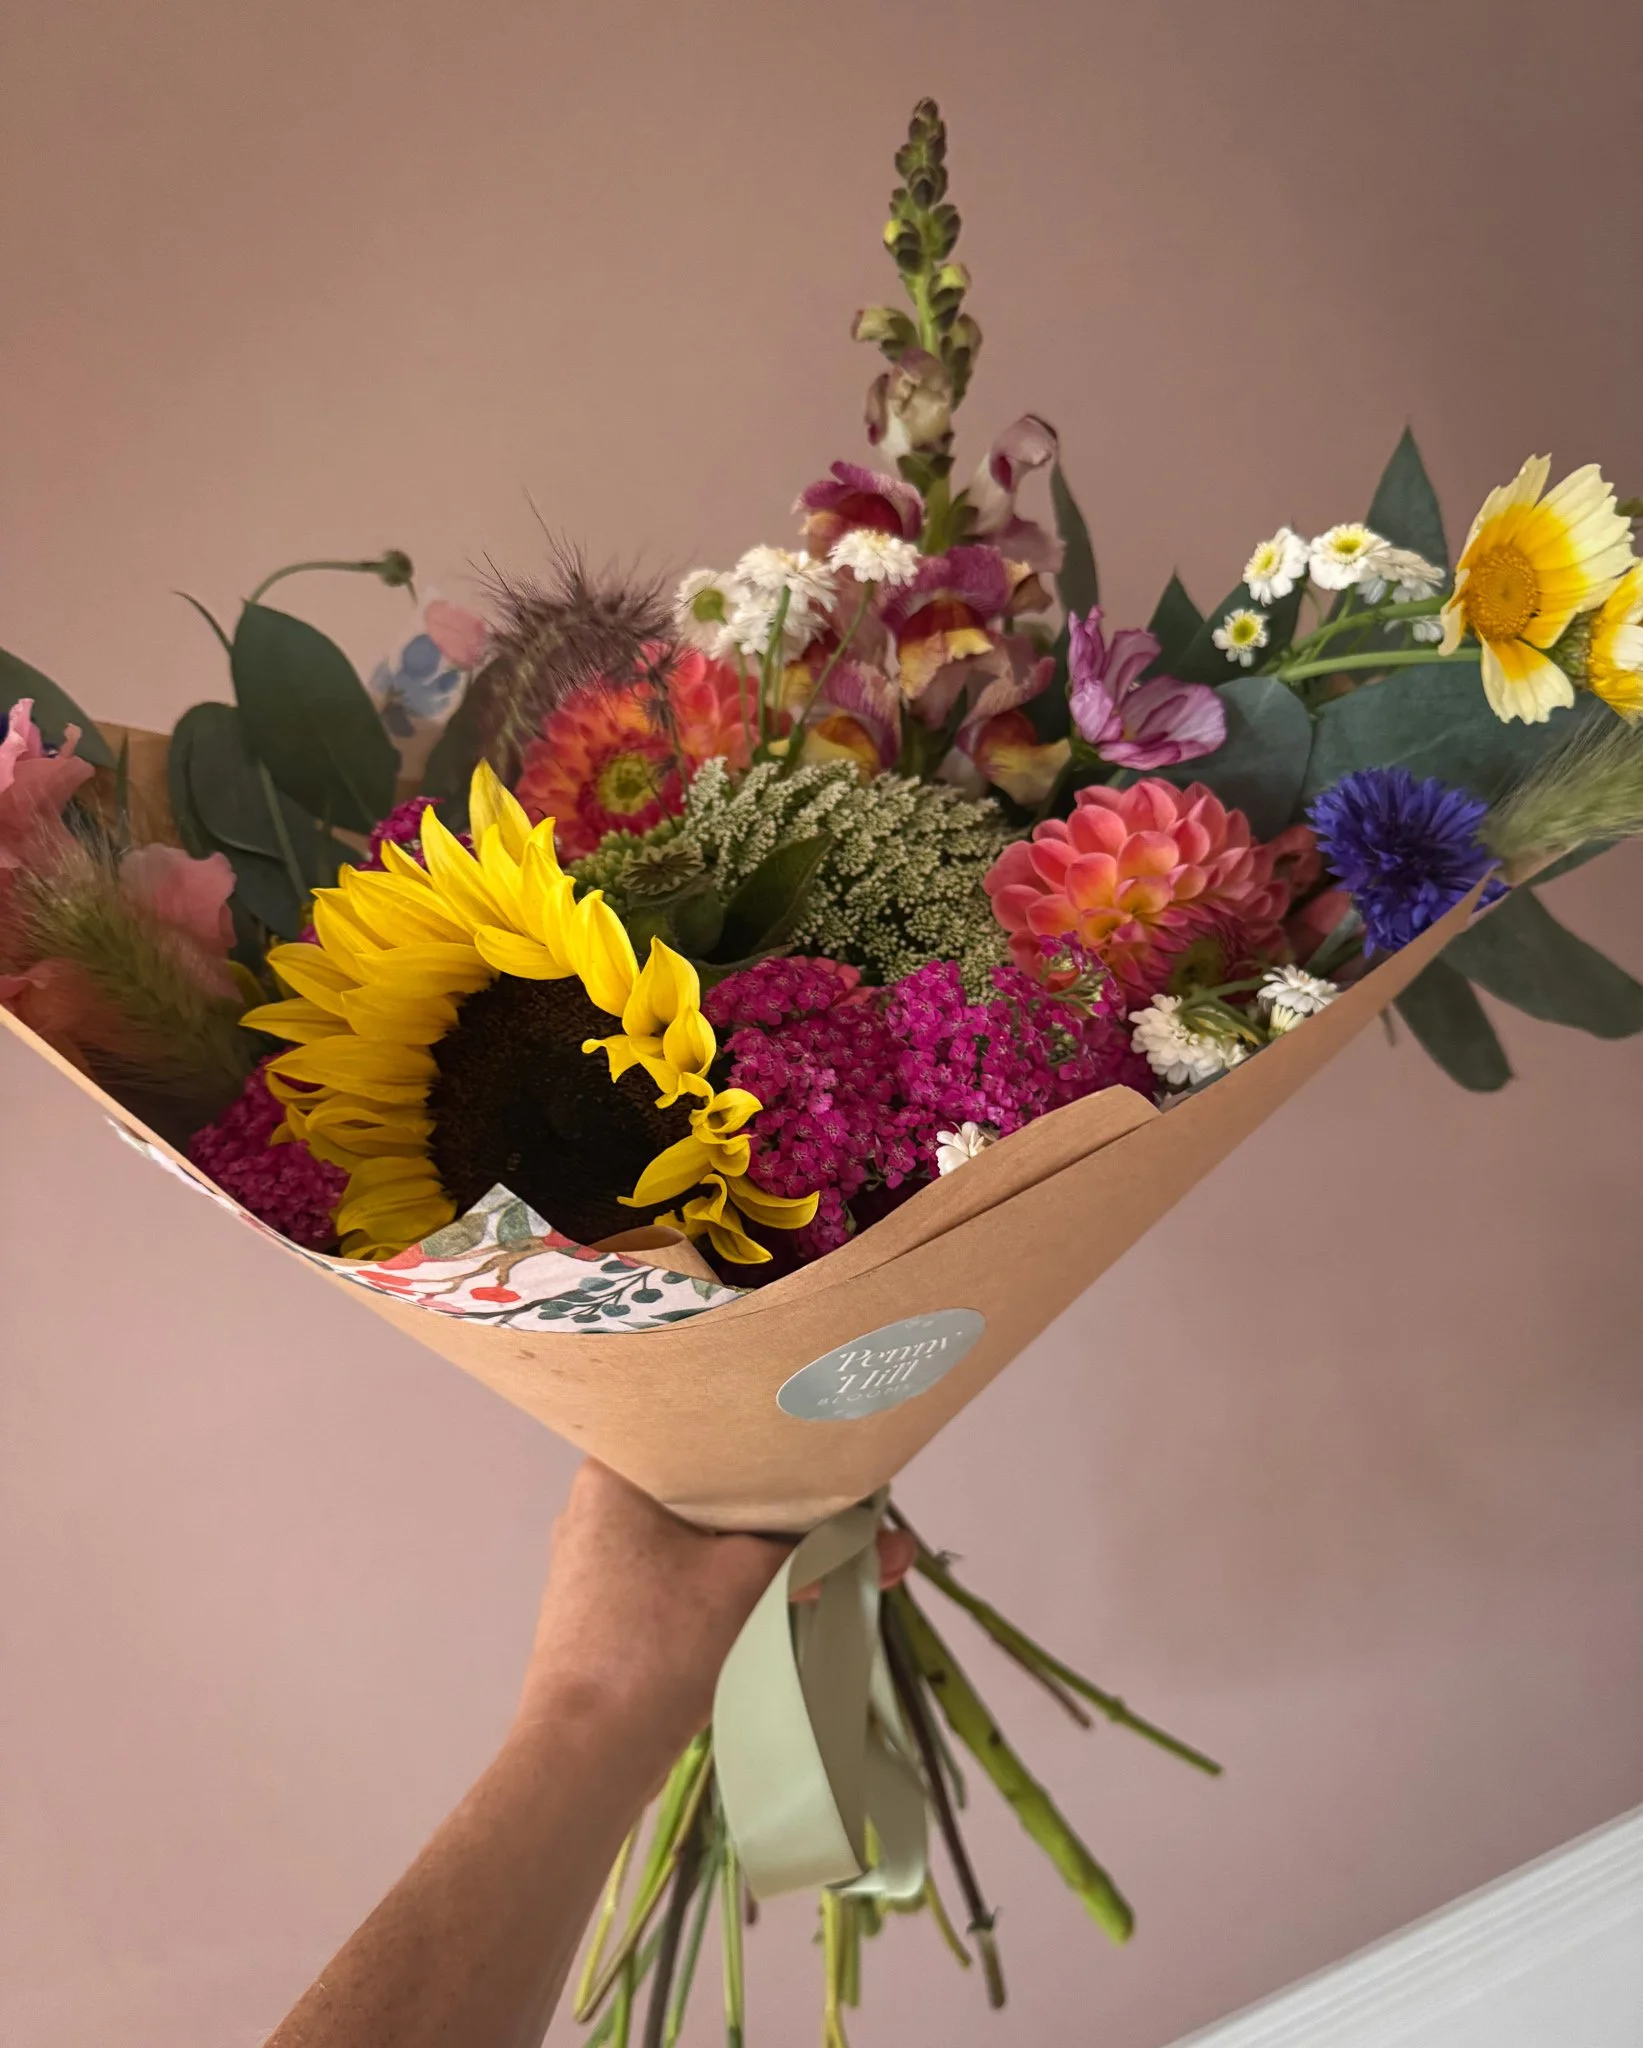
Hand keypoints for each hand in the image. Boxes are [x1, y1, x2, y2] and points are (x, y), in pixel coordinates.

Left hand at [515, 1461, 913, 1774]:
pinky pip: (685, 1576)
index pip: (711, 1435)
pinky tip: (779, 1590)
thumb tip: (899, 1548)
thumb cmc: (656, 1647)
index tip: (830, 1449)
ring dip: (758, 1550)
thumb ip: (822, 1554)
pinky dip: (730, 1583)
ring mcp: (602, 1562)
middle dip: (778, 1507)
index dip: (776, 1445)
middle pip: (710, 1489)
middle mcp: (600, 1505)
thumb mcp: (750, 1583)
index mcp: (617, 1472)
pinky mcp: (613, 1610)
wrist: (586, 1755)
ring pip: (701, 1537)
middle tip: (844, 1505)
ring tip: (826, 1549)